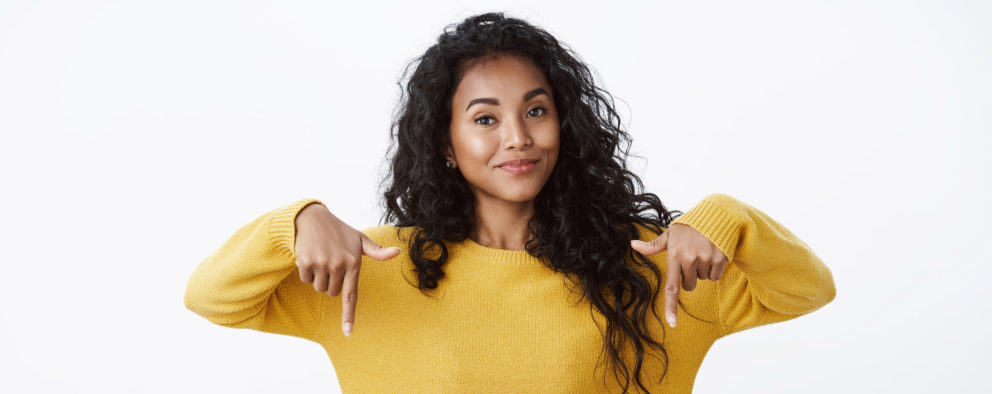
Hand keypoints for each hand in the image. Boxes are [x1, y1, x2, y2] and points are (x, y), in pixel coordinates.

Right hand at [294, 203, 401, 336]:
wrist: (312, 217)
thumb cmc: (339, 231)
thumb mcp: (360, 239)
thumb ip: (377, 251)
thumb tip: (398, 252)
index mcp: (354, 262)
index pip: (351, 295)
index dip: (349, 315)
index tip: (347, 332)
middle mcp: (338, 264)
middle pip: (333, 293)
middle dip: (331, 282)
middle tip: (331, 262)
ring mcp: (321, 263)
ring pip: (319, 288)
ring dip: (318, 277)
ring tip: (321, 258)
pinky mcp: (305, 262)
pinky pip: (306, 280)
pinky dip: (306, 272)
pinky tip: (310, 256)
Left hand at [629, 223, 727, 327]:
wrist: (714, 217)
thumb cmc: (687, 228)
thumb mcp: (669, 235)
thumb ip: (652, 246)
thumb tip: (632, 245)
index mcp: (674, 256)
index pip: (672, 287)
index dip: (671, 307)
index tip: (672, 323)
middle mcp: (689, 259)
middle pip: (689, 285)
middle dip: (689, 276)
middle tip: (691, 257)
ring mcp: (705, 259)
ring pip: (702, 279)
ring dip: (702, 270)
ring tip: (702, 252)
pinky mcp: (720, 259)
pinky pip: (715, 276)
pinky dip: (714, 269)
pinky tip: (712, 254)